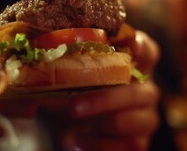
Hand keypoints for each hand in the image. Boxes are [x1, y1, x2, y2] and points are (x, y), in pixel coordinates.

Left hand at [37, 31, 159, 150]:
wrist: (76, 126)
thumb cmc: (78, 93)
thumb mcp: (70, 81)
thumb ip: (63, 75)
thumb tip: (39, 76)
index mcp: (132, 66)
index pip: (147, 51)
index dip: (142, 47)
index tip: (131, 46)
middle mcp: (145, 89)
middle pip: (140, 91)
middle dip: (106, 99)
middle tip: (74, 107)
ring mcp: (145, 117)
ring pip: (138, 120)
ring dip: (103, 123)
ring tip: (71, 130)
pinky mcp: (139, 141)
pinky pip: (129, 145)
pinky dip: (100, 146)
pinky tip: (76, 143)